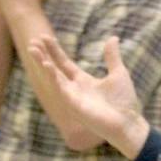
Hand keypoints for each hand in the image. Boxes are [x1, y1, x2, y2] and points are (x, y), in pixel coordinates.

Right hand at [27, 34, 147, 158]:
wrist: (128, 123)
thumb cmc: (123, 102)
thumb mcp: (118, 73)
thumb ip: (112, 57)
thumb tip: (113, 37)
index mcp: (83, 81)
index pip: (64, 63)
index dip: (55, 51)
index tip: (46, 37)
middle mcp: (74, 89)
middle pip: (54, 69)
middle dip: (43, 55)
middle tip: (32, 41)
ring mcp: (72, 97)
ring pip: (52, 77)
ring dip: (42, 63)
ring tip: (32, 49)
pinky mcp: (73, 105)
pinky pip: (60, 89)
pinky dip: (52, 77)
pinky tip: (46, 64)